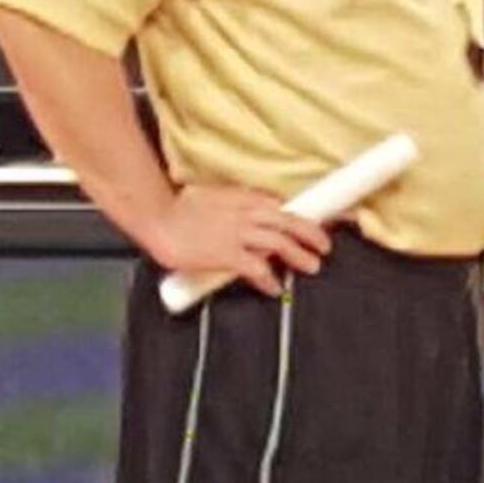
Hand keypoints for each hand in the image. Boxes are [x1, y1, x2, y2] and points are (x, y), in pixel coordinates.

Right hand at [137, 184, 331, 296]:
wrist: (158, 217)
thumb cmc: (180, 208)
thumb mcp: (215, 196)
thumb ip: (238, 202)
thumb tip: (256, 209)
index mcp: (244, 198)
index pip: (282, 206)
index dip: (303, 215)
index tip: (318, 222)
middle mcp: (246, 213)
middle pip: (289, 222)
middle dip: (311, 234)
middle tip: (325, 246)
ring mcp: (238, 233)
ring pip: (280, 243)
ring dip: (300, 256)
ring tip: (312, 265)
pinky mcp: (227, 254)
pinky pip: (258, 268)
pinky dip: (269, 279)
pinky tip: (274, 287)